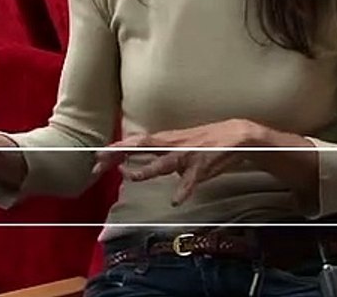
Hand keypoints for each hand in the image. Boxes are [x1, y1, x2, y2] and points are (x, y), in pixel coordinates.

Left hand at [93, 119, 264, 205]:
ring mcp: (188, 155)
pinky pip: (192, 179)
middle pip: (142, 147)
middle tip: (98, 161)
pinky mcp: (203, 166)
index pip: (138, 142)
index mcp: (168, 139)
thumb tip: (150, 168)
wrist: (240, 136)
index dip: (118, 148)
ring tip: (128, 175)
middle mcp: (174, 144)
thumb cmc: (209, 142)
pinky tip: (176, 200)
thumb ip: (166, 156)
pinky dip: (184, 190)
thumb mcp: (183, 146)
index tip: (97, 155)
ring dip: (146, 169)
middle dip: (119, 153)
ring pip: (163, 162)